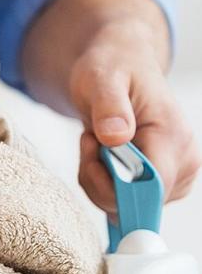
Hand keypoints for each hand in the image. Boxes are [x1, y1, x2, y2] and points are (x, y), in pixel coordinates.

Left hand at [68, 23, 199, 213]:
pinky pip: (124, 201)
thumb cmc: (112, 70)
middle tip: (90, 139)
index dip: (114, 187)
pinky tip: (103, 154)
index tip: (91, 150)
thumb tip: (116, 137)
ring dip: (98, 179)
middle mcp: (184, 160)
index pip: (151, 188)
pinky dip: (103, 183)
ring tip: (97, 141)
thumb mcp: (102, 79)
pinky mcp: (162, 182)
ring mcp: (176, 174)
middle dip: (99, 179)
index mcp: (174, 135)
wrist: (120, 67)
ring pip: (125, 206)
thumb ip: (109, 107)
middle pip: (135, 203)